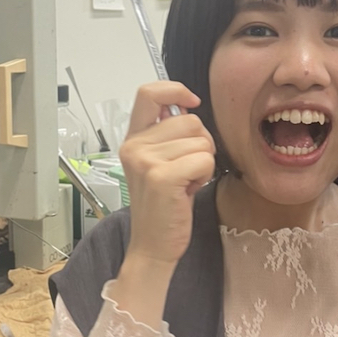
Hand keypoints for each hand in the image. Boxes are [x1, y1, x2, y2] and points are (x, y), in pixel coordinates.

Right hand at [118, 82, 215, 267]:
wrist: (153, 246)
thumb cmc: (165, 204)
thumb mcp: (159, 163)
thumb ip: (167, 134)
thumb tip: (186, 107)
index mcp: (133, 138)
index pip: (148, 92)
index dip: (175, 90)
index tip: (191, 103)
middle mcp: (134, 146)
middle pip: (191, 120)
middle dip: (201, 143)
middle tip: (187, 170)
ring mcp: (146, 161)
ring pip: (202, 141)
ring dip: (204, 162)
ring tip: (186, 182)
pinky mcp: (162, 177)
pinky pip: (205, 159)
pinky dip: (205, 175)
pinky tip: (190, 189)